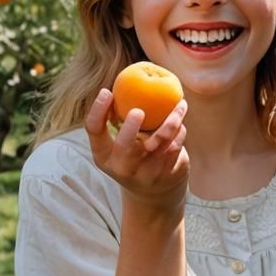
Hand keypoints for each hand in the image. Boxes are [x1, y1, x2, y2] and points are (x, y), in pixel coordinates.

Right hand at [85, 89, 189, 214]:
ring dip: (173, 120)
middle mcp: (122, 166)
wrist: (153, 195)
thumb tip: (125, 80)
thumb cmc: (132, 157)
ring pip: (161, 142)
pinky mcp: (167, 174)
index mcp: (104, 155)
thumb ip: (119, 121)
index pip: (94, 131)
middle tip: (138, 111)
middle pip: (125, 146)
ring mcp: (146, 172)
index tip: (106, 91)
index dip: (97, 111)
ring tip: (180, 104)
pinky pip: (176, 146)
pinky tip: (181, 121)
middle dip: (131, 129)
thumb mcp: (118, 145)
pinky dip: (180, 131)